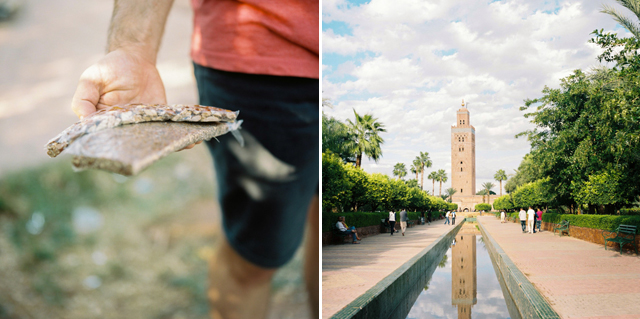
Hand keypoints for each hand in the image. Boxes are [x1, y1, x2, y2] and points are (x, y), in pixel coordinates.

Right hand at [72, 49, 198, 150]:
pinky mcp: (160, 117)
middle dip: (145, 151)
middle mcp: (124, 126)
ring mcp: (144, 123)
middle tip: (156, 154)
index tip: (125, 156)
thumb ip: (83, 99)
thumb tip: (85, 121)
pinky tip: (193, 139)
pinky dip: (181, 135)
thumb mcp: (91, 80)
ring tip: (184, 145)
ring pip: (154, 139)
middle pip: (133, 145)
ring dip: (168, 144)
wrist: (135, 57)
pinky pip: (170, 129)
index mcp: (103, 122)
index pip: (107, 141)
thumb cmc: (109, 68)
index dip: (115, 150)